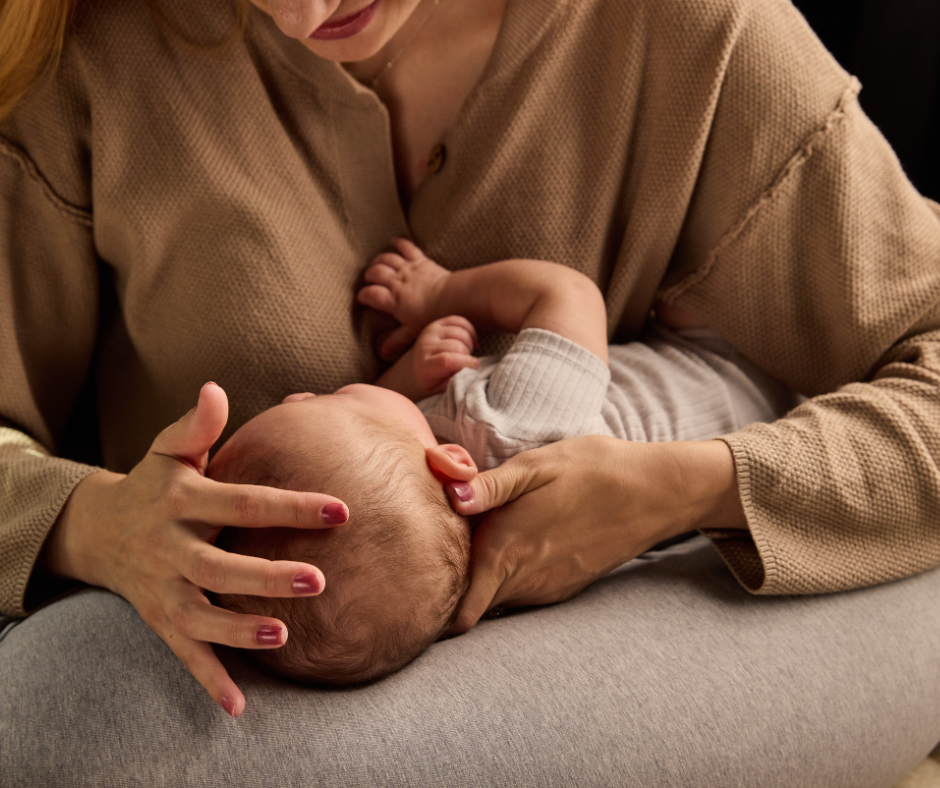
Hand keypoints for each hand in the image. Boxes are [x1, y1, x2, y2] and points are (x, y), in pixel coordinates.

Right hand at [42, 383, 348, 716]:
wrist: (96, 529)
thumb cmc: (154, 484)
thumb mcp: (167, 451)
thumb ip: (195, 426)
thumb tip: (215, 389)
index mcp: (182, 501)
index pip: (243, 502)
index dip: (291, 506)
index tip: (341, 509)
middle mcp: (170, 548)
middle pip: (219, 566)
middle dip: (267, 576)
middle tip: (318, 580)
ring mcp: (163, 589)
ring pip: (201, 616)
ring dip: (239, 630)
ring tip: (284, 637)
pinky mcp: (160, 620)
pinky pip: (184, 653)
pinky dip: (210, 679)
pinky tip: (240, 705)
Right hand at [357, 237, 450, 335]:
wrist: (454, 299)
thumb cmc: (433, 318)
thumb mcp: (413, 332)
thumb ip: (396, 340)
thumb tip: (381, 352)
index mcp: (393, 300)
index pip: (370, 294)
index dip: (363, 296)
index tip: (361, 299)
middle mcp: (397, 282)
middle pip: (374, 273)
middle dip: (368, 275)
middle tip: (368, 280)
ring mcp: (408, 269)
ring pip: (386, 259)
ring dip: (379, 260)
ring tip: (375, 264)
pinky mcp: (420, 260)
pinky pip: (406, 248)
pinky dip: (399, 243)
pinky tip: (394, 241)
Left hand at [409, 316, 481, 396]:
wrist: (416, 368)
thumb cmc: (432, 382)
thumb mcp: (440, 390)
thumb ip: (453, 383)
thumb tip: (469, 372)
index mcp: (424, 366)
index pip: (446, 360)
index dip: (465, 363)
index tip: (474, 368)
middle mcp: (425, 346)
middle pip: (456, 346)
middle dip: (468, 355)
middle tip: (468, 364)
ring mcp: (430, 332)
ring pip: (460, 332)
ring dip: (469, 344)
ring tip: (467, 354)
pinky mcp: (436, 324)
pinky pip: (459, 321)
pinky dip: (470, 331)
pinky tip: (470, 342)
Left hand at [443, 436, 744, 632]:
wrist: (654, 492)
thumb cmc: (591, 469)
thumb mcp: (537, 465)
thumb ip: (489, 485)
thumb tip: (449, 495)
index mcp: (507, 548)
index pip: (456, 605)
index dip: (430, 600)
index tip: (412, 582)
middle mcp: (524, 580)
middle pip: (468, 604)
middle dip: (447, 590)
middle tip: (430, 556)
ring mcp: (546, 589)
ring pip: (493, 602)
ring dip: (477, 584)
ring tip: (466, 547)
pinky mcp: (564, 589)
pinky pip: (519, 597)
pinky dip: (504, 583)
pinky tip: (507, 548)